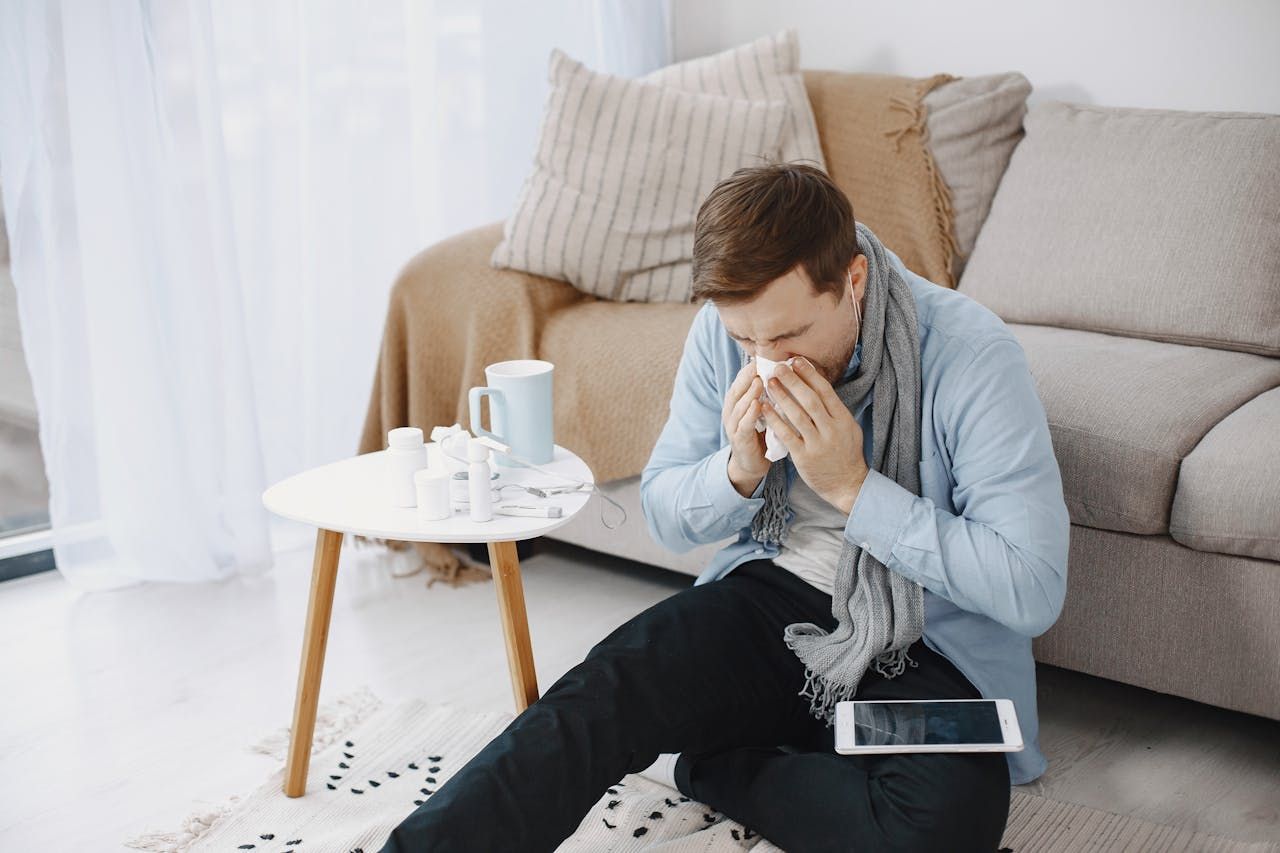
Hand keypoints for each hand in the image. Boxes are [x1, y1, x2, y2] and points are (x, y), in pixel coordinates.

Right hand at [722, 360, 769, 496]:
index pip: (742, 381)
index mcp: (738, 402)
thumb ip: (769, 394)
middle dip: (748, 377)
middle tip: (760, 364)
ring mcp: (733, 426)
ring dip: (749, 393)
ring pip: (739, 406)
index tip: (764, 357)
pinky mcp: (739, 440)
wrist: (752, 463)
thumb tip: (783, 371)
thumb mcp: (765, 410)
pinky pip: (744, 425)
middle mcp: (732, 412)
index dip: (751, 368)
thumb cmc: (762, 433)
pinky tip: (758, 406)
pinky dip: (749, 414)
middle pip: (737, 389)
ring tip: (759, 381)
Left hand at [760, 356, 868, 513]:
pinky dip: (775, 420)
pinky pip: (787, 435)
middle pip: (810, 399)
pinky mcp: (804, 457)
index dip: (810, 374)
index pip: (825, 391)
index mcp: (843, 419)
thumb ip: (835, 410)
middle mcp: (832, 429)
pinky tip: (764, 408)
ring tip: (769, 382)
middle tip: (778, 367)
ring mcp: (818, 443)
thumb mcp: (849, 428)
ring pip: (797, 415)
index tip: (796, 360)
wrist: (848, 485)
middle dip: (793, 381)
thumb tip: (818, 386)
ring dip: (781, 396)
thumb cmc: (846, 454)